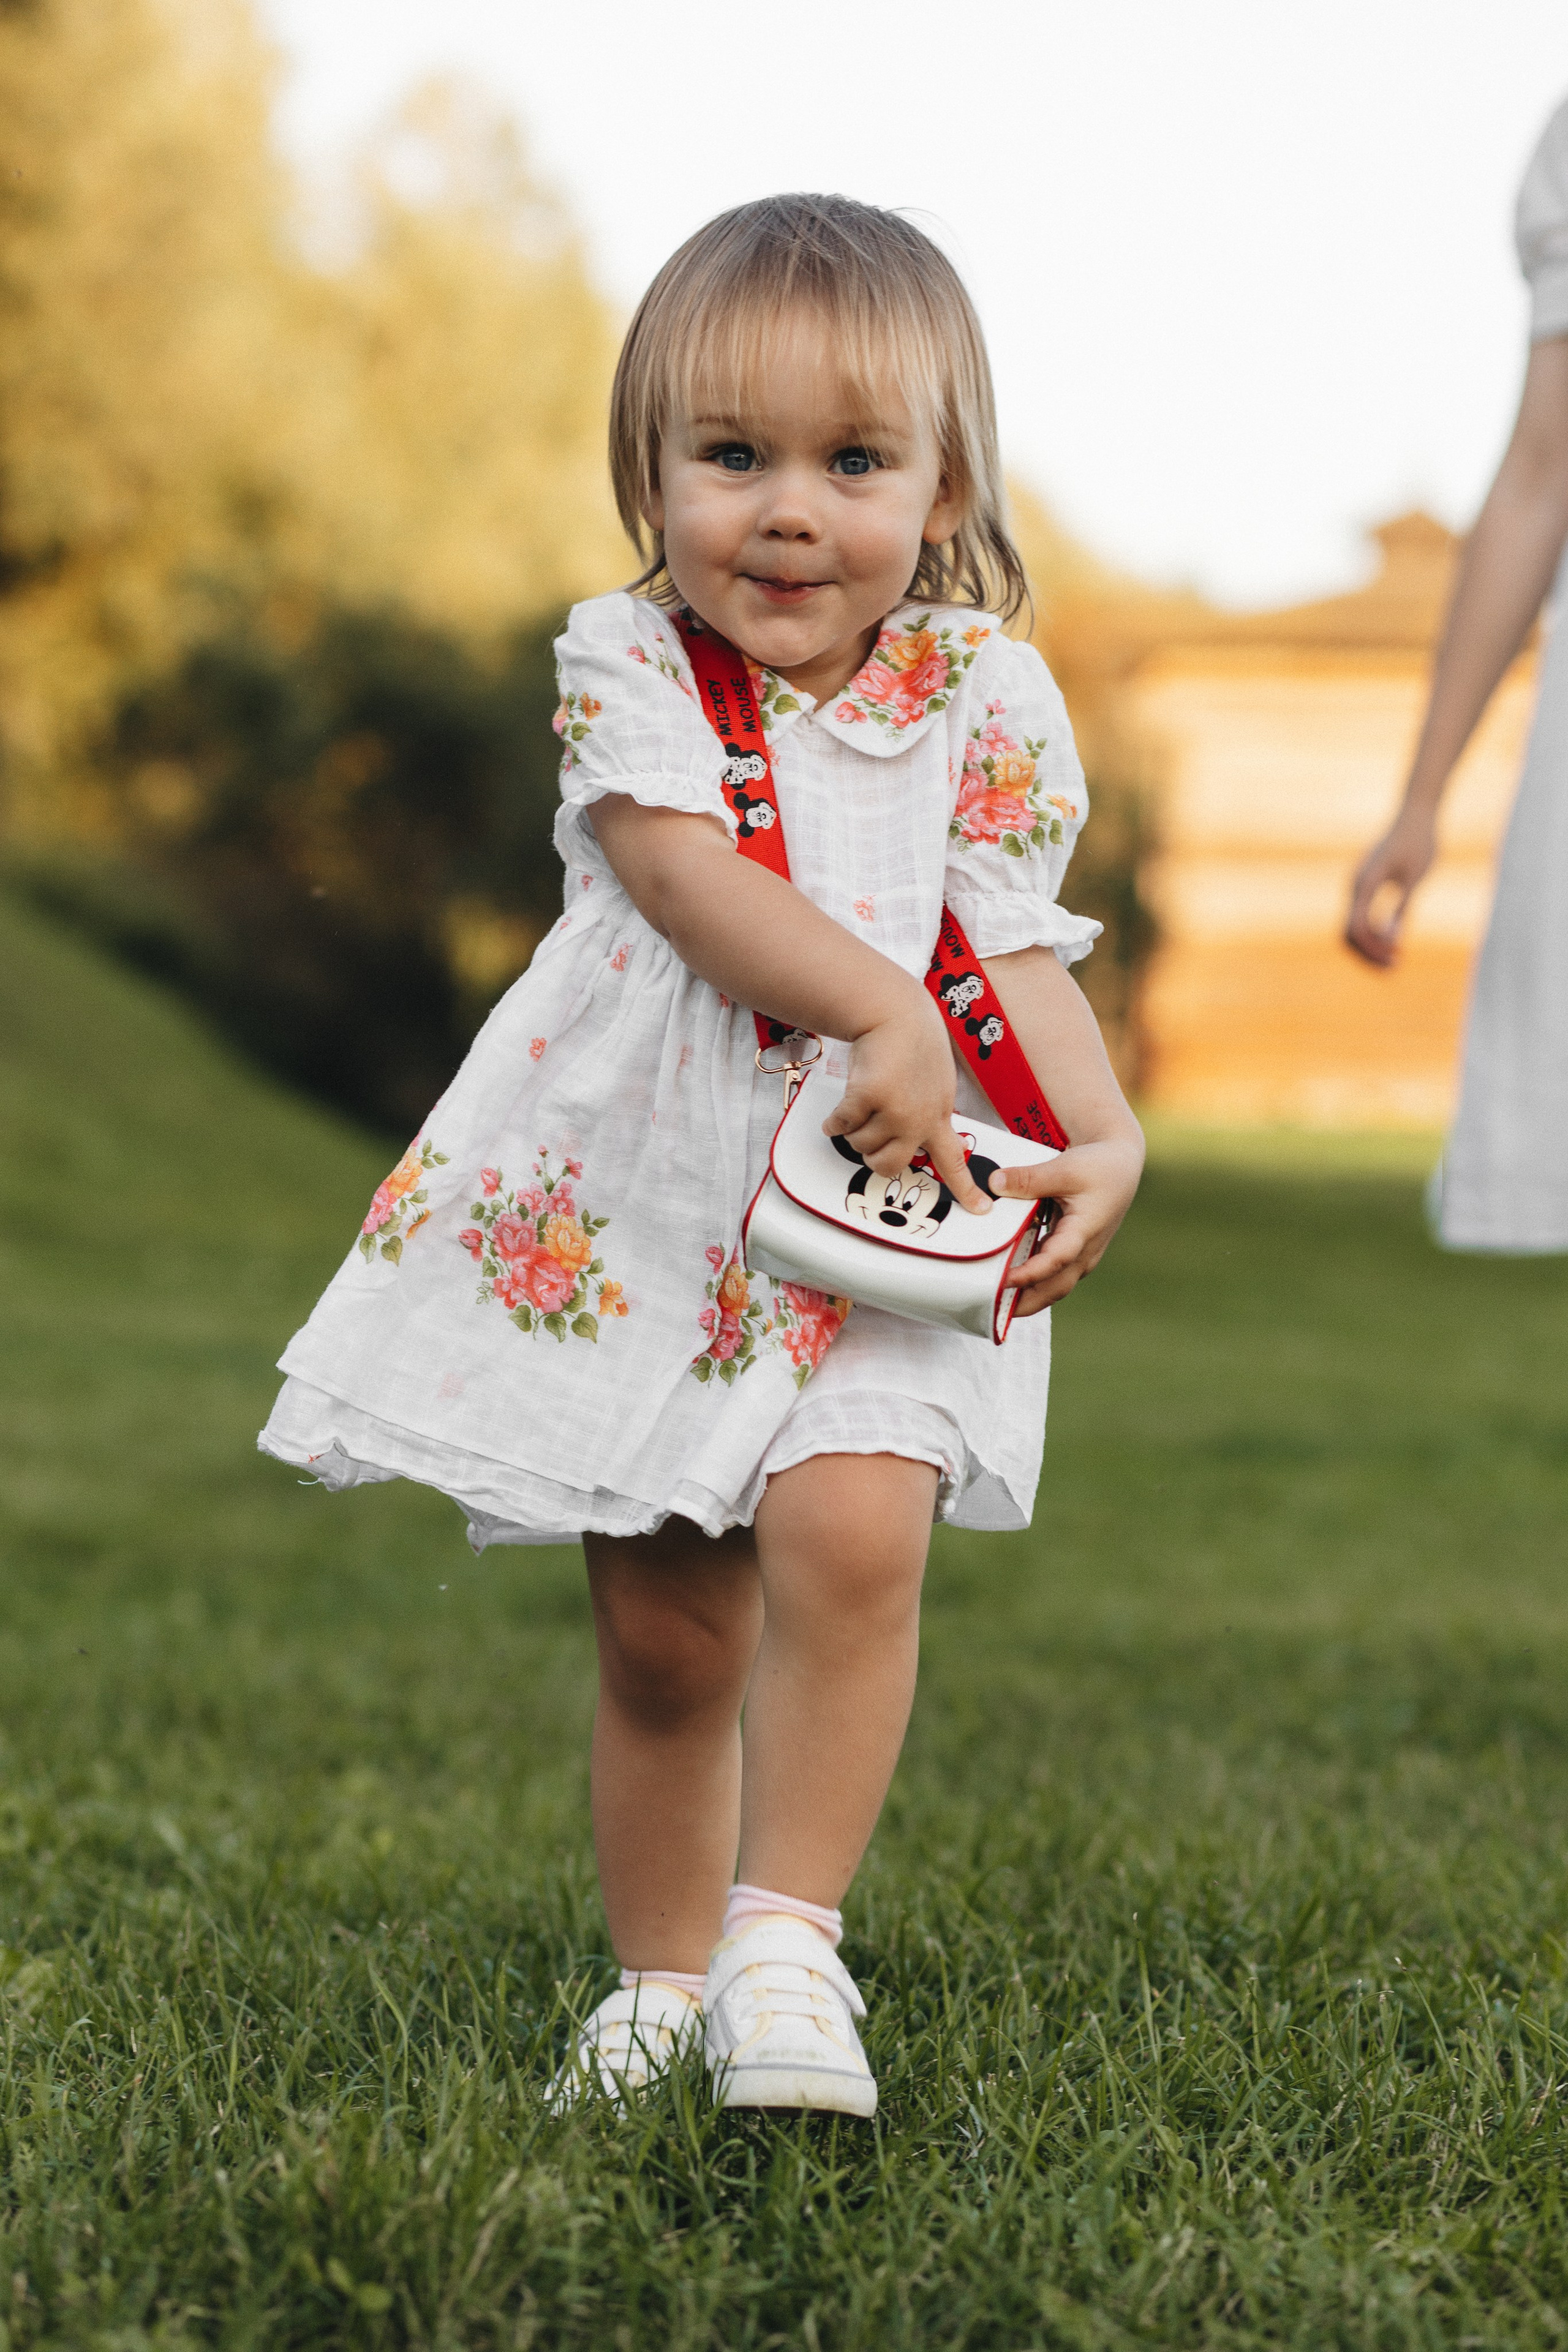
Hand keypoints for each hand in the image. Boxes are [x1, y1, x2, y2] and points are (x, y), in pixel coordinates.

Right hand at [823, 1004, 991, 1213]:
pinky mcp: (868, 1098)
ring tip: (861, 1103)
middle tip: (870, 1133)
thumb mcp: (935, 1082)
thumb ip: (927, 1112)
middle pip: (888, 1166)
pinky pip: (841, 1125)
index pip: (955, 1161)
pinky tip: (838, 1110)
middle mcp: (919, 1120)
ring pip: (860, 1145)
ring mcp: (894, 1110)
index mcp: (938, 1116)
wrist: (894, 1013)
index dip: (966, 1190)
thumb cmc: (911, 1043)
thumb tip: (906, 1139)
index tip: (982, 1211)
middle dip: (871, 1154)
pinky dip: (834, 1120)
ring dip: (854, 1129)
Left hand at [993, 1134, 1144, 1312]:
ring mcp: (1080, 1257)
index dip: (1029, 1274)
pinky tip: (1003, 1278)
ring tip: (991, 1301)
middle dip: (1023, 1304)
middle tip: (989, 1308)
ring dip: (1024, 1297)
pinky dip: (1029, 1282)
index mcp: (1084, 1232)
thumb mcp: (1064, 1168)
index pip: (1055, 1261)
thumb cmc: (1097, 1168)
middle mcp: (1084, 1253)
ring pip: (1051, 1287)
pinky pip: (1050, 1275)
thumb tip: (994, 1184)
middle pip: (1053, 1290)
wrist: (1120, 1168)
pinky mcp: (1072, 1254)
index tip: (1003, 1281)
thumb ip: (1029, 1179)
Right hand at [1344, 807, 1436, 967]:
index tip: (1398, 957)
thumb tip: (1392, 938)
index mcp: (1364, 882)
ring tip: (1395, 960)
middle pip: (1348, 933)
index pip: (1358, 927)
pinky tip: (1393, 941)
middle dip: (1368, 954)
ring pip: (1351, 928)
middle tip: (1395, 967)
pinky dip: (1372, 934)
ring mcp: (1357, 886)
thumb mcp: (1416, 878)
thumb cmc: (1420, 841)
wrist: (1416, 813)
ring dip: (1369, 947)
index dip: (1374, 948)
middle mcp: (1355, 886)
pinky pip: (1360, 917)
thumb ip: (1402, 908)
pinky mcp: (1365, 886)